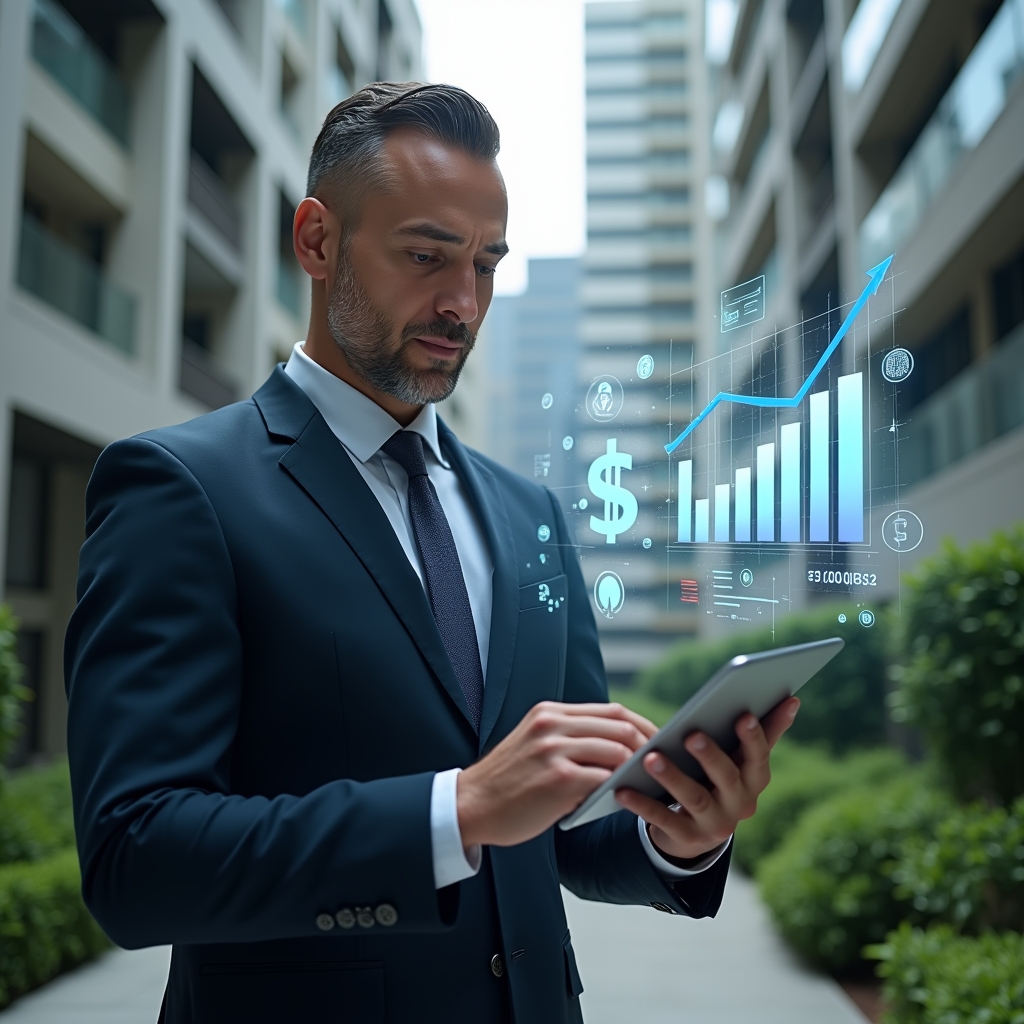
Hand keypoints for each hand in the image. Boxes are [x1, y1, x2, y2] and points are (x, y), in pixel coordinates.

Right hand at [457, 701, 657, 848]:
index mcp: (550, 713)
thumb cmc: (507, 783)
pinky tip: (626, 799)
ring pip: (617, 749)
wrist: (470, 805)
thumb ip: (570, 739)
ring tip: (647, 784)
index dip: (641, 725)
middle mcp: (553, 724)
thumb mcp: (536, 744)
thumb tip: (620, 748)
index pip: (611, 710)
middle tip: (663, 765)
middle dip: (648, 745)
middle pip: (620, 725)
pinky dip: (620, 788)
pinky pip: (604, 779)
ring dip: (637, 768)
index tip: (657, 742)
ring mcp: (555, 750)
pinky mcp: (558, 779)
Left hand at [614, 697, 799, 861]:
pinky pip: (662, 819)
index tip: (744, 715)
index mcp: (754, 780)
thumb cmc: (721, 778)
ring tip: (651, 758)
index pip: (758, 758)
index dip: (753, 738)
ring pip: (694, 798)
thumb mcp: (742, 759)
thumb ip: (764, 732)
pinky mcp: (685, 838)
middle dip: (710, 755)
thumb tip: (791, 698)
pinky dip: (642, 805)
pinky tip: (623, 789)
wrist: (699, 830)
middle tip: (692, 734)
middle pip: (726, 778)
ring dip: (673, 777)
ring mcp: (713, 824)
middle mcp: (739, 805)